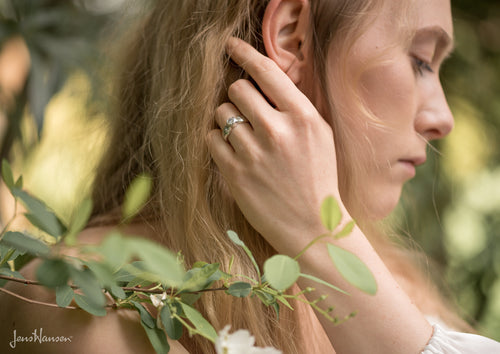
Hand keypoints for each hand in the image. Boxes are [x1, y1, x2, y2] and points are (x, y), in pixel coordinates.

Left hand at [207, 37, 341, 253]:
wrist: (313, 226)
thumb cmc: (318, 178)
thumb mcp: (321, 136)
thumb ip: (296, 107)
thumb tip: (266, 80)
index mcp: (304, 118)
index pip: (267, 72)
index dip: (244, 53)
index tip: (231, 45)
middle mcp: (278, 131)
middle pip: (237, 89)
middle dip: (237, 96)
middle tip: (246, 111)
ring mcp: (254, 153)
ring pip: (221, 113)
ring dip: (227, 119)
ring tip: (242, 136)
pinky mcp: (234, 174)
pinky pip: (211, 138)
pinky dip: (217, 140)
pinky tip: (233, 152)